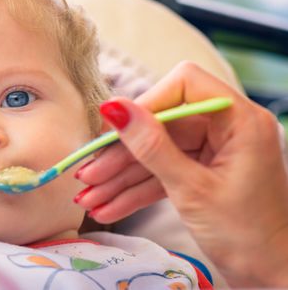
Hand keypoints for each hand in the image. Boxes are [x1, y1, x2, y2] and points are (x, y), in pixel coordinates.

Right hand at [74, 61, 287, 286]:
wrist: (272, 277)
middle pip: (161, 125)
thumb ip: (151, 146)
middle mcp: (226, 129)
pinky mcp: (201, 173)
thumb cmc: (246, 236)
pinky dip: (136, 191)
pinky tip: (108, 207)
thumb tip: (113, 107)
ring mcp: (212, 152)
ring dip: (122, 177)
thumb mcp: (192, 189)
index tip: (114, 128)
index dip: (147, 103)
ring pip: (156, 153)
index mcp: (239, 119)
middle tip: (88, 174)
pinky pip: (162, 173)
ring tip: (89, 198)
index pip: (184, 85)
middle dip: (122, 155)